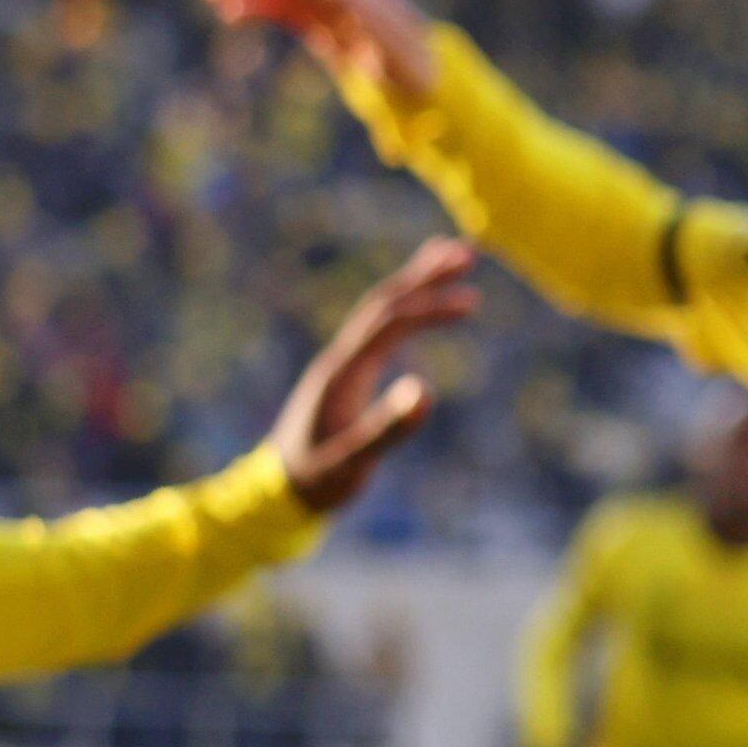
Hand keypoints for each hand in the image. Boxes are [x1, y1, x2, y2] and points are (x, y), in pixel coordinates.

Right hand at [200, 0, 438, 98]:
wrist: (428, 77)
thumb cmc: (418, 91)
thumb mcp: (408, 102)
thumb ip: (398, 119)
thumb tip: (394, 151)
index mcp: (376, 8)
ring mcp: (339, 6)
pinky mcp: (324, 19)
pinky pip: (290, 8)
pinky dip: (261, 8)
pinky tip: (231, 12)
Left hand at [270, 237, 476, 512]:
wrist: (277, 493)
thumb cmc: (316, 481)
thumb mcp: (352, 462)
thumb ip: (385, 429)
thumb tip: (425, 390)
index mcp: (341, 373)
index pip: (388, 325)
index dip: (428, 308)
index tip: (470, 301)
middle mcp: (341, 359)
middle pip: (383, 304)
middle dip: (423, 276)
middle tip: (466, 253)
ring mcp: (343, 365)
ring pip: (381, 311)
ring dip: (416, 284)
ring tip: (452, 261)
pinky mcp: (349, 375)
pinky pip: (381, 330)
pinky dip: (407, 309)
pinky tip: (422, 307)